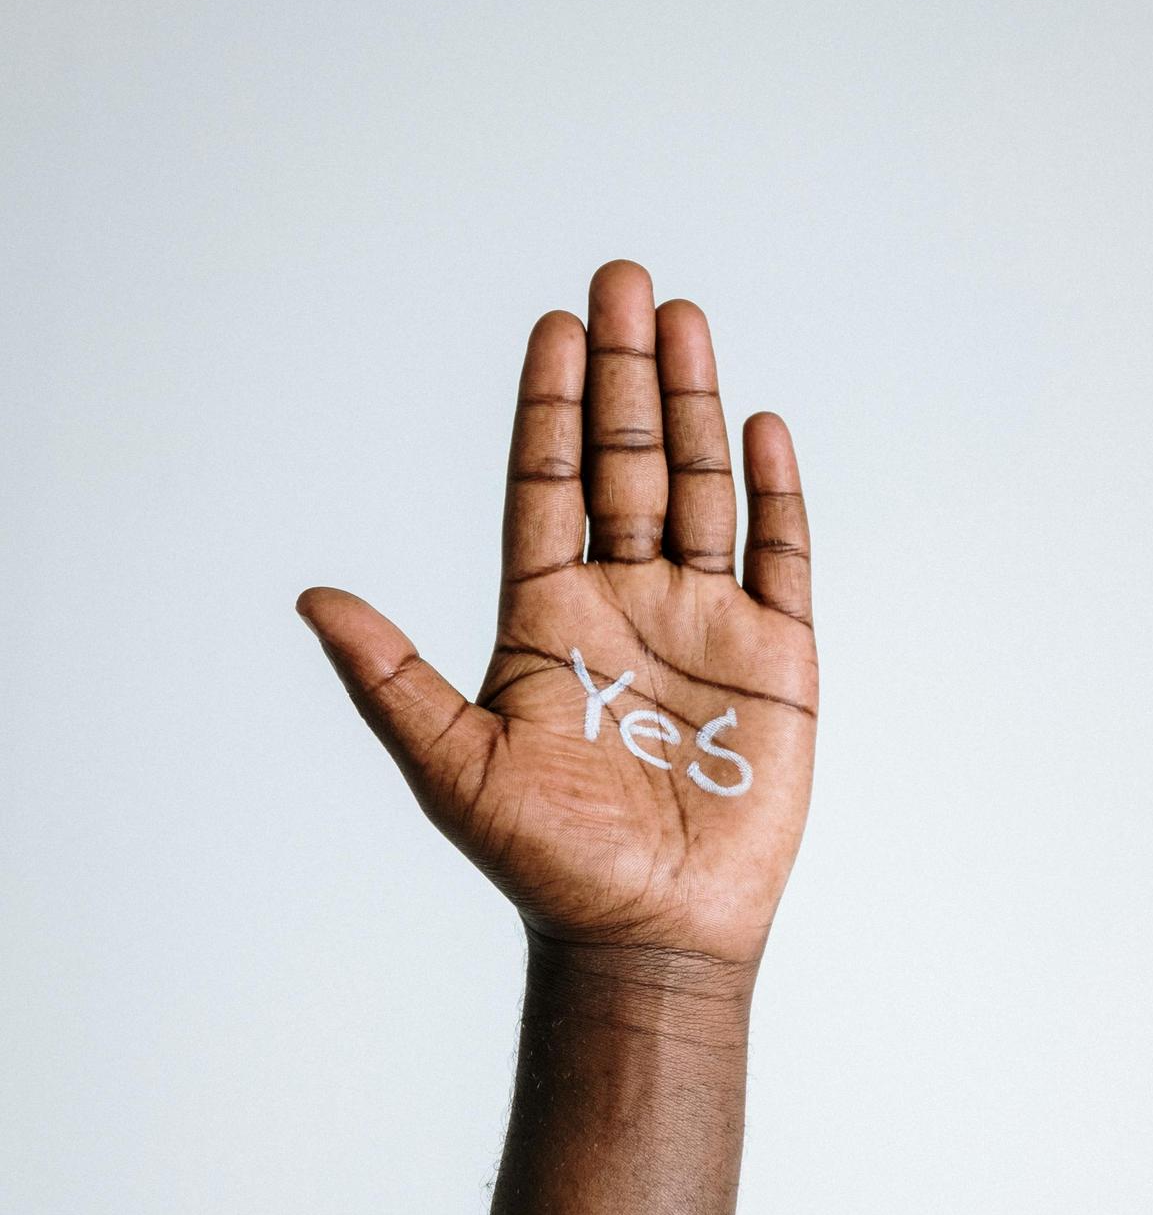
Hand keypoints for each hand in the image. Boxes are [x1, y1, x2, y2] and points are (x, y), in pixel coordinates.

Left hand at [298, 260, 816, 966]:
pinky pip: (780, 555)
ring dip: (692, 405)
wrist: (652, 935)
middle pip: (624, 463)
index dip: (550, 405)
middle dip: (622, 372)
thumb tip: (310, 597)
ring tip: (683, 319)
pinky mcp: (776, 658)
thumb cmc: (549, 863)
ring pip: (700, 488)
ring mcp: (703, 624)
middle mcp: (623, 603)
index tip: (556, 325)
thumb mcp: (452, 766)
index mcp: (547, 618)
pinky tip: (760, 427)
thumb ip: (388, 677)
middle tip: (620, 279)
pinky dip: (773, 492)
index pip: (547, 484)